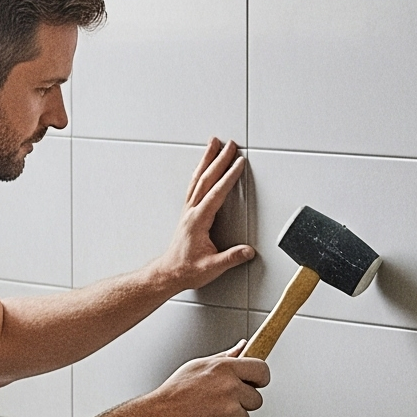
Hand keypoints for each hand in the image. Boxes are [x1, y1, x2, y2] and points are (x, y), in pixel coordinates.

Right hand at [149, 346, 269, 416]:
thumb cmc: (175, 392)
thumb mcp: (198, 366)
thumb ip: (225, 357)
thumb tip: (243, 347)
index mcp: (225, 369)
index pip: (261, 370)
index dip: (261, 378)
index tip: (257, 382)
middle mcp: (230, 389)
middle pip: (257, 398)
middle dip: (244, 401)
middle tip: (223, 401)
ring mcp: (230, 412)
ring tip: (209, 412)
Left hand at [153, 138, 257, 293]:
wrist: (169, 273)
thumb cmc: (187, 270)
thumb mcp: (212, 267)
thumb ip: (231, 258)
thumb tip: (248, 251)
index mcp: (198, 220)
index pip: (216, 193)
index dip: (229, 177)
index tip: (239, 163)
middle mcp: (192, 212)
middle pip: (206, 179)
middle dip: (219, 160)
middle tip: (229, 144)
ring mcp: (189, 211)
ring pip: (198, 178)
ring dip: (207, 160)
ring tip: (213, 144)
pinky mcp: (189, 213)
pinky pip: (195, 185)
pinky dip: (201, 171)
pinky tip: (204, 167)